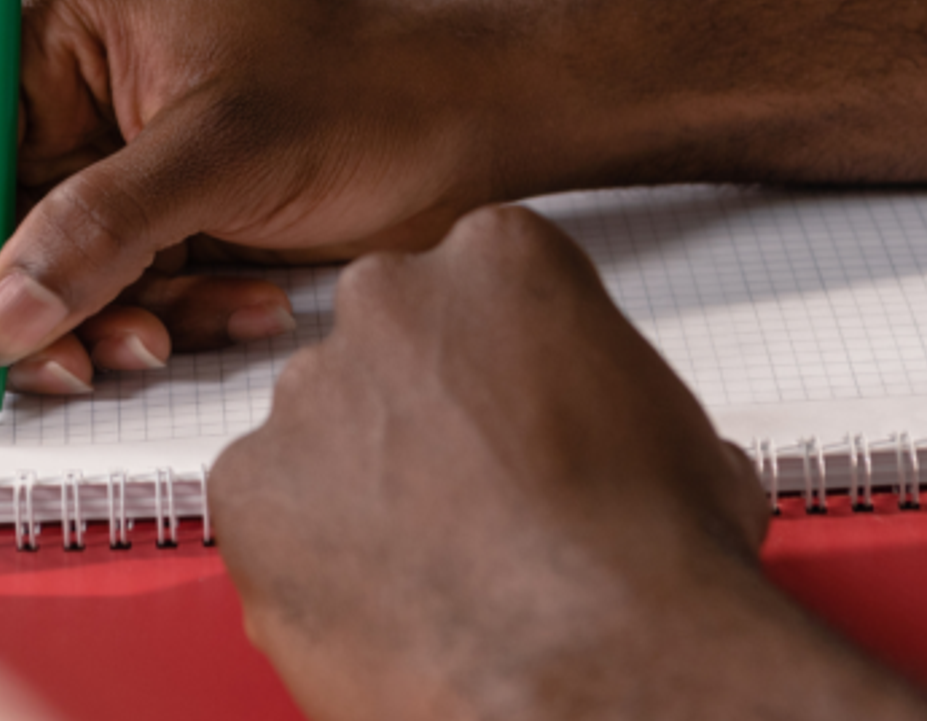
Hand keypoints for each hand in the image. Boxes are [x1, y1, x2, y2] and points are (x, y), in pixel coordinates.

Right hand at [0, 0, 494, 403]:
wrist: (470, 119)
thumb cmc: (361, 91)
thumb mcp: (225, 150)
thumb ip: (101, 229)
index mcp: (55, 20)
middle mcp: (62, 83)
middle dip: (26, 303)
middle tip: (74, 368)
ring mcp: (105, 152)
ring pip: (43, 274)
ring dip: (107, 321)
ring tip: (177, 335)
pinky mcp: (150, 212)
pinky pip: (113, 292)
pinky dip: (166, 318)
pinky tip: (246, 306)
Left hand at [212, 206, 926, 720]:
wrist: (601, 670)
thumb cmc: (652, 560)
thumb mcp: (678, 427)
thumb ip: (605, 391)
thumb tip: (613, 432)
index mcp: (497, 257)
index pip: (468, 283)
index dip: (490, 361)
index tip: (506, 412)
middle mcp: (388, 299)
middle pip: (383, 343)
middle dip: (413, 410)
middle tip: (464, 492)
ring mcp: (309, 389)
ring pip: (316, 427)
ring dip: (354, 481)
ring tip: (428, 561)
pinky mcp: (248, 484)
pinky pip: (261, 507)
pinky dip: (301, 550)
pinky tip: (376, 593)